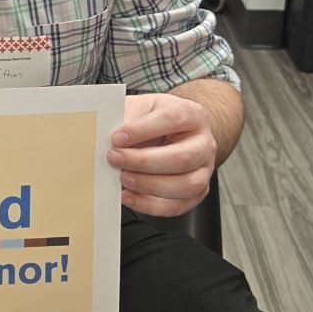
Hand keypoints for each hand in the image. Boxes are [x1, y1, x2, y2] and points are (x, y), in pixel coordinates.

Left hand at [106, 93, 215, 217]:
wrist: (177, 132)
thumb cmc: (158, 119)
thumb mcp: (143, 106)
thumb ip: (128, 116)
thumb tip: (108, 135)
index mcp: (192, 115)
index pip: (172, 120)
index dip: (142, 130)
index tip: (117, 138)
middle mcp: (203, 144)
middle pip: (182, 158)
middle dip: (143, 162)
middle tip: (115, 159)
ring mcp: (204, 170)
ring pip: (184, 185)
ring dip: (148, 186)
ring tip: (122, 178)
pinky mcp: (196, 193)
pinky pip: (177, 205)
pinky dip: (149, 205)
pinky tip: (129, 196)